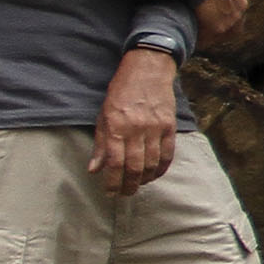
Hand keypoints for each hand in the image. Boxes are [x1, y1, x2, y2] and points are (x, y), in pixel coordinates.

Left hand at [92, 49, 177, 195]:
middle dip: (129, 185)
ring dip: (145, 179)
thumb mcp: (103, 115)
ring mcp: (155, 128)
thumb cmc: (121, 92)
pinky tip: (155, 174)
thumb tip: (94, 169)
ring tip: (138, 185)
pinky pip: (167, 154)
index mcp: (116, 126)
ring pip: (152, 163)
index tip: (110, 192)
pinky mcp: (169, 126)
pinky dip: (161, 168)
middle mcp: (136, 129)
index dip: (112, 181)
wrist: (147, 69)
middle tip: (125, 194)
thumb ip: (100, 144)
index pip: (114, 162)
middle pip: (134, 167)